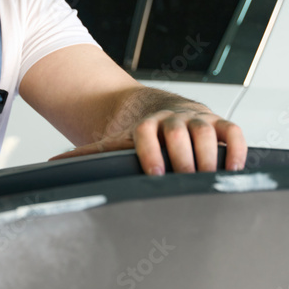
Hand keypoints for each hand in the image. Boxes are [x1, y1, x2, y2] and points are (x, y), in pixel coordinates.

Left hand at [50, 108, 246, 174]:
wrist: (158, 107)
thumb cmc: (137, 135)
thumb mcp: (112, 142)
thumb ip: (86, 154)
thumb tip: (51, 163)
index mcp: (145, 125)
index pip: (147, 134)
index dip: (151, 153)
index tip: (154, 174)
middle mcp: (172, 119)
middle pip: (178, 132)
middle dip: (183, 158)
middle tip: (185, 181)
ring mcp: (197, 120)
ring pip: (207, 131)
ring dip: (209, 156)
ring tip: (207, 179)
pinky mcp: (219, 123)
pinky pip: (233, 131)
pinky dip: (237, 147)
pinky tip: (233, 168)